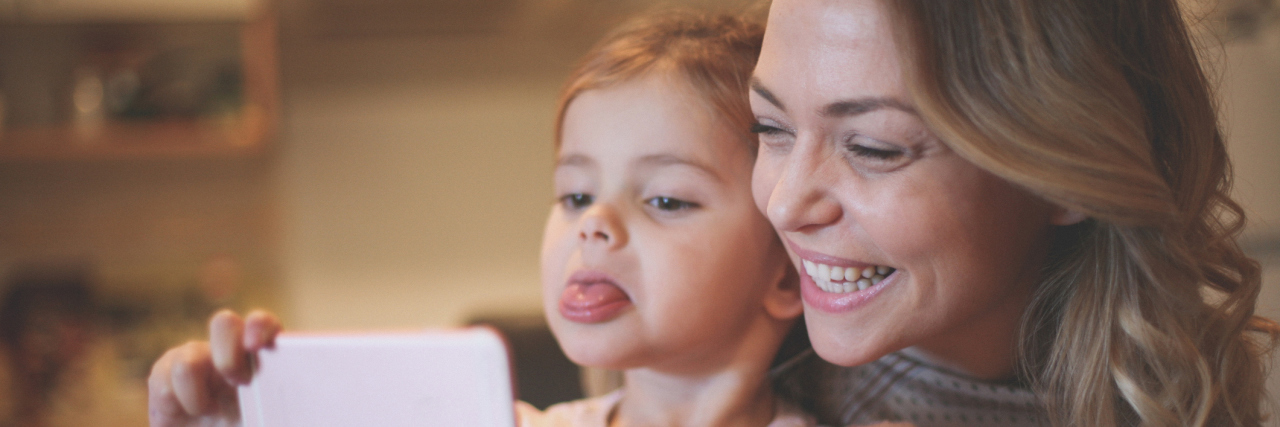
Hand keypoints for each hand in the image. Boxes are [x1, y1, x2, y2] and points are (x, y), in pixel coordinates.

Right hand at [148, 309, 281, 426]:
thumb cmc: (247, 425)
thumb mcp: (270, 417)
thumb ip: (283, 404)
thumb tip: (308, 407)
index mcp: (260, 359)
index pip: (263, 326)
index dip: (260, 326)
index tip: (257, 346)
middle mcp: (226, 353)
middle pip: (224, 323)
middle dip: (228, 349)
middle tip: (238, 382)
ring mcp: (193, 362)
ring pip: (188, 357)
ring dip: (198, 395)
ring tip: (209, 413)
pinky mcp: (163, 378)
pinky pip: (162, 378)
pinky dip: (174, 403)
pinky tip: (186, 417)